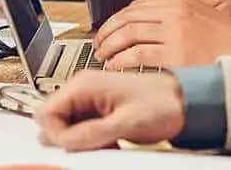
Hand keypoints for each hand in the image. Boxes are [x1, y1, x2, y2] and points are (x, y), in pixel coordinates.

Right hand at [34, 72, 186, 151]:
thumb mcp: (126, 123)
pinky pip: (81, 128)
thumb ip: (92, 132)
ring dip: (78, 140)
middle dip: (66, 137)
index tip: (73, 146)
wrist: (184, 102)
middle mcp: (83, 89)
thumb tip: (65, 141)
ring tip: (102, 144)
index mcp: (84, 85)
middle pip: (53, 119)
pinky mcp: (98, 110)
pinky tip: (106, 142)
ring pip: (66, 125)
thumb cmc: (162, 104)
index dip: (56, 133)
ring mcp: (90, 99)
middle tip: (90, 146)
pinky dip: (88, 139)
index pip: (47, 112)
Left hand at [94, 0, 230, 69]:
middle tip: (98, 46)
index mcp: (179, 2)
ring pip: (129, 36)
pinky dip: (121, 61)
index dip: (115, 20)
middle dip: (107, 33)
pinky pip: (138, 55)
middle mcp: (175, 13)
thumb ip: (175, 18)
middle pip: (127, 19)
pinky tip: (116, 67)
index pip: (135, 7)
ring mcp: (176, 32)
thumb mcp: (200, 17)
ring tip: (104, 58)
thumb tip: (145, 27)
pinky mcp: (177, 53)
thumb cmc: (229, 40)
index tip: (106, 31)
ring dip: (110, 47)